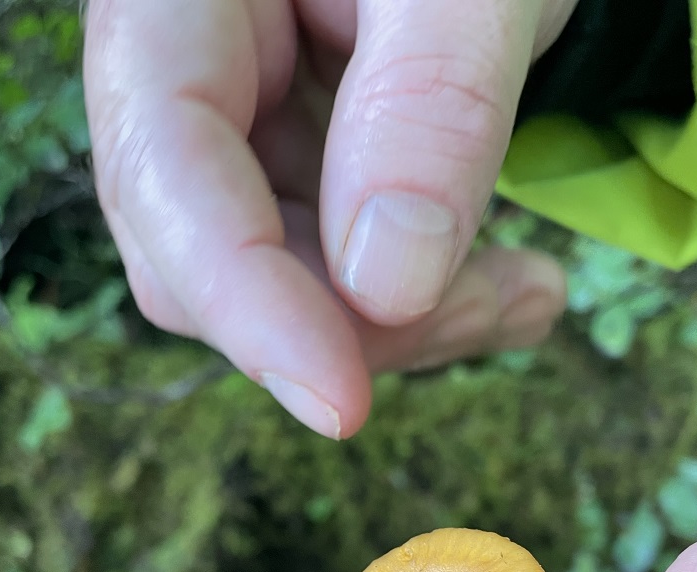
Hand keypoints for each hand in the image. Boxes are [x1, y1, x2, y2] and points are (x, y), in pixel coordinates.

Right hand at [83, 0, 574, 437]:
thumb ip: (429, 107)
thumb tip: (386, 287)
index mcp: (174, 1)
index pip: (166, 168)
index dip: (245, 300)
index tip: (341, 406)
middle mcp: (178, 82)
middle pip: (207, 258)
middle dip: (352, 323)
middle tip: (506, 306)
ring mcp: (232, 139)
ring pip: (275, 291)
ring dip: (407, 326)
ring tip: (530, 296)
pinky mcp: (287, 177)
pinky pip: (326, 278)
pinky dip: (420, 304)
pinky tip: (507, 290)